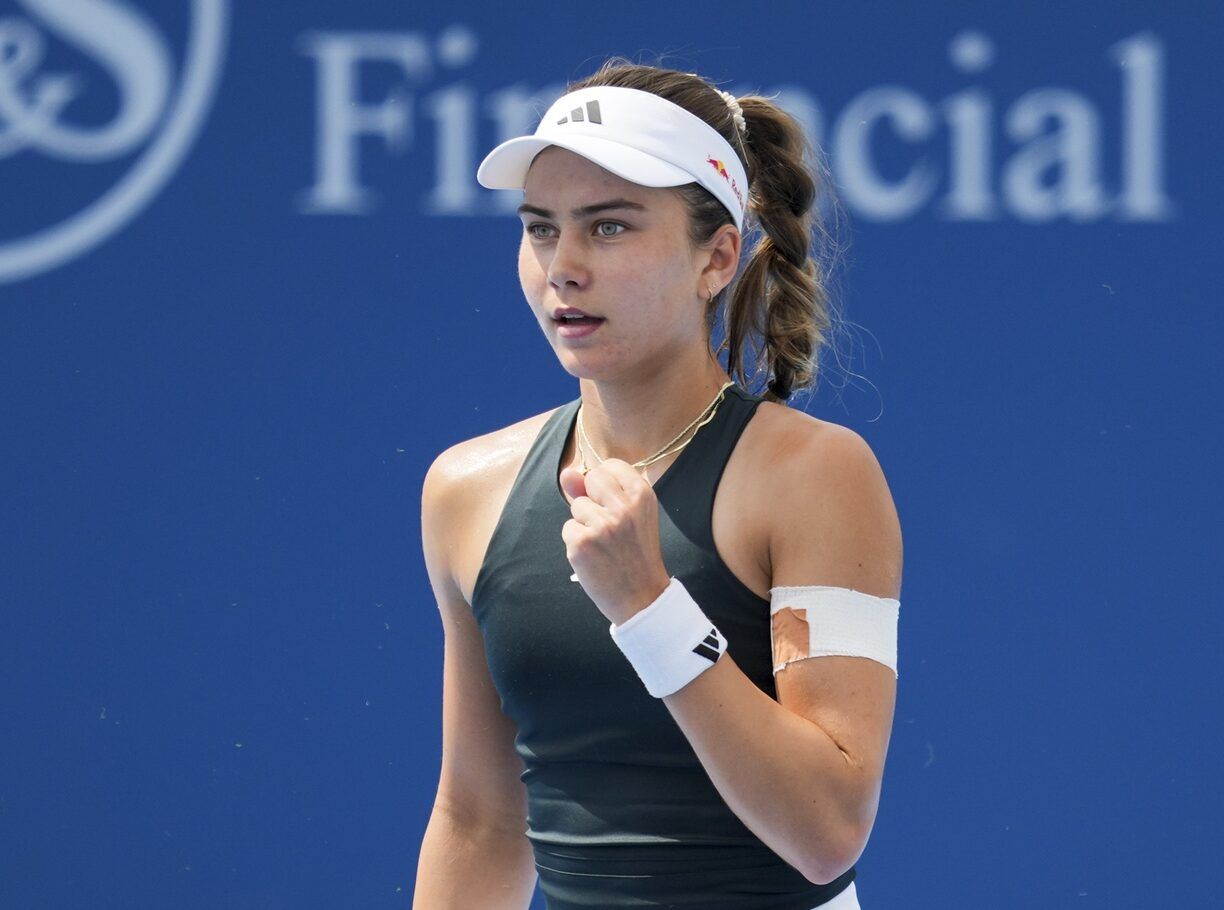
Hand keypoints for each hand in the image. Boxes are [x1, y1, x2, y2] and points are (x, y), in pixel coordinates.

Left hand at [559, 459, 671, 624]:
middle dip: (593, 498)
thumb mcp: (630, 516)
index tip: (616, 504)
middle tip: (610, 526)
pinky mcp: (582, 543)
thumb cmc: (635, 553)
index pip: (610, 466)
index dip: (606, 485)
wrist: (642, 597)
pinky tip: (595, 556)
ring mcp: (602, 525)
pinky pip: (568, 529)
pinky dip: (577, 543)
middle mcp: (623, 506)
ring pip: (577, 507)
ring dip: (585, 524)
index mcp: (642, 495)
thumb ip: (597, 491)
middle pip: (591, 479)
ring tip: (605, 545)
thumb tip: (567, 472)